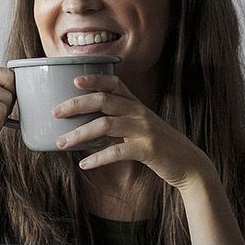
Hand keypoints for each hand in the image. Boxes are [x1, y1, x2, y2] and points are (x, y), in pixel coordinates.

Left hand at [52, 73, 215, 190]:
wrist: (189, 165)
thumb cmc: (160, 147)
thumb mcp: (142, 128)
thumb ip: (121, 121)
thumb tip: (87, 124)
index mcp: (137, 105)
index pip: (115, 83)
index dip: (94, 79)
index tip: (74, 80)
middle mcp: (140, 113)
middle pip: (103, 100)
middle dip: (76, 104)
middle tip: (55, 112)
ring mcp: (144, 130)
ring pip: (105, 125)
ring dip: (79, 134)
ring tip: (61, 143)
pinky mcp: (147, 149)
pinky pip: (117, 151)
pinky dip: (98, 158)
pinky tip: (84, 164)